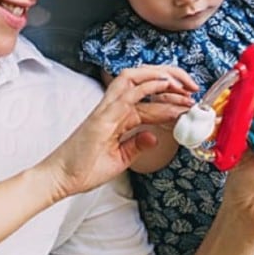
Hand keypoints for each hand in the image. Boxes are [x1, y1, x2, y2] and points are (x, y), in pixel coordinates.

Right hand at [42, 66, 195, 199]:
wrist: (61, 179)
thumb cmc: (84, 169)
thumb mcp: (120, 159)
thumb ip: (136, 145)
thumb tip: (154, 137)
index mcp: (118, 117)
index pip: (149, 101)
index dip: (171, 100)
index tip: (190, 103)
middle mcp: (113, 108)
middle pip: (142, 80)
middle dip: (170, 78)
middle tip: (192, 86)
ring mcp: (106, 110)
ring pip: (133, 78)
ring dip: (160, 75)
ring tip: (182, 81)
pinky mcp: (102, 116)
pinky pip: (126, 93)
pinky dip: (147, 84)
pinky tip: (165, 84)